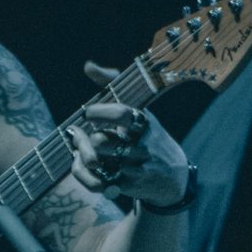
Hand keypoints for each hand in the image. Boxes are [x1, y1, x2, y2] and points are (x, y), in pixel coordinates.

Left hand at [72, 62, 191, 207]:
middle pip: (100, 141)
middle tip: (78, 134)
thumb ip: (112, 85)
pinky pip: (95, 181)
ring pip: (95, 161)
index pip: (121, 114)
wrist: (173, 177)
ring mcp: (135, 168)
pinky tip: (81, 164)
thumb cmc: (148, 137)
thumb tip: (88, 66)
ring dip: (81, 154)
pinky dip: (81, 173)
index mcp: (144, 123)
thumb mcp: (139, 111)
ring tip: (79, 149)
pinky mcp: (127, 186)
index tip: (87, 113)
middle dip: (85, 138)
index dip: (98, 112)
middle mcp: (142, 146)